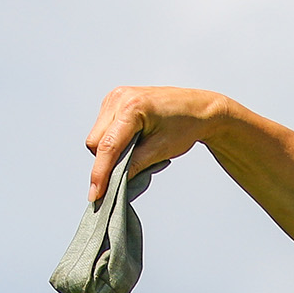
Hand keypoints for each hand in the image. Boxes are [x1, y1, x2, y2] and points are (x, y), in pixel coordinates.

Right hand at [84, 86, 226, 201]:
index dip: (100, 174)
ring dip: (108, 152)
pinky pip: (102, 128)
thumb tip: (114, 183)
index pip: (108, 146)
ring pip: (96, 136)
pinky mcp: (114, 101)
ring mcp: (115, 97)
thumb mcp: (160, 151)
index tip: (96, 195)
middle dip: (105, 162)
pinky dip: (111, 141)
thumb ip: (134, 166)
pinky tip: (130, 142)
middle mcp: (119, 98)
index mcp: (132, 108)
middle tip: (126, 173)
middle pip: (95, 142)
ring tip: (135, 152)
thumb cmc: (185, 126)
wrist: (197, 109)